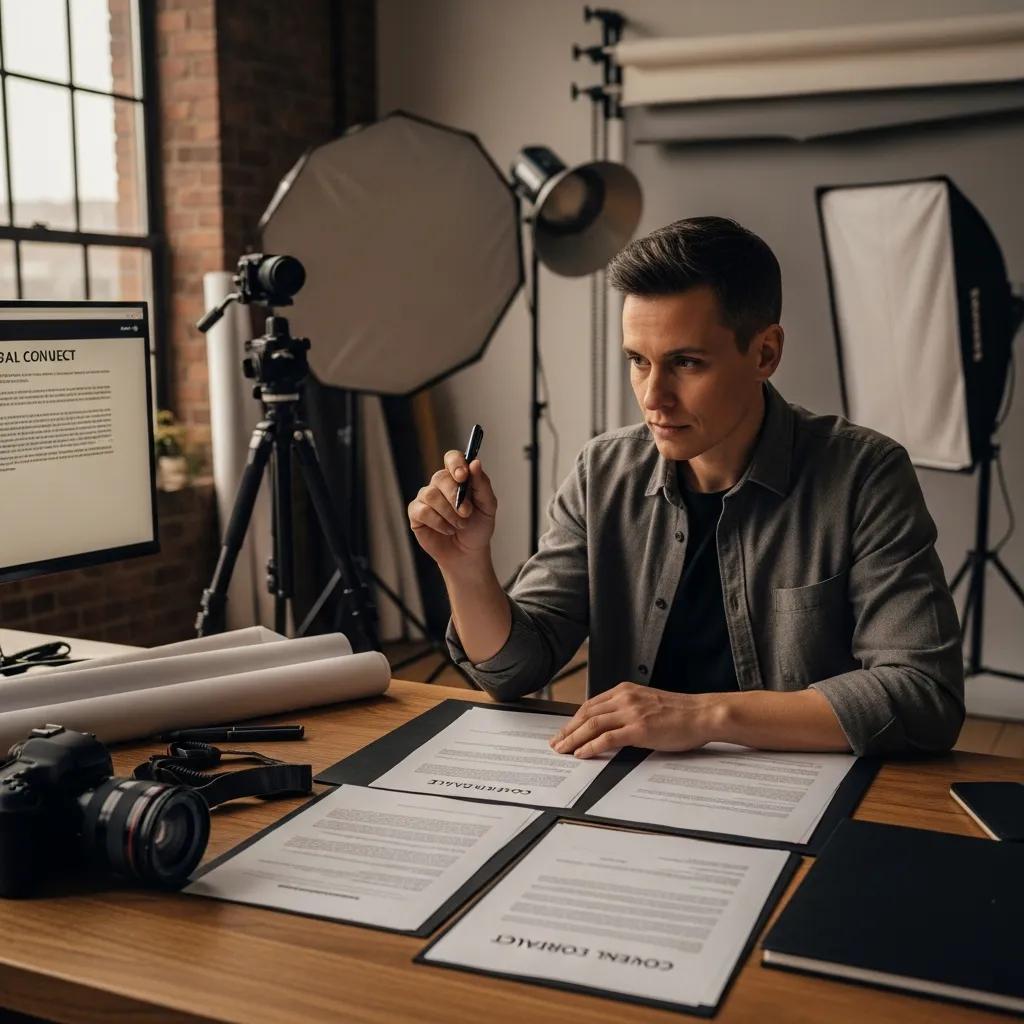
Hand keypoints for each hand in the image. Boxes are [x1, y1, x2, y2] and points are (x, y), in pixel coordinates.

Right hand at [407, 449, 496, 568]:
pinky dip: (438, 523)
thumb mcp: (488, 506)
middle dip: (455, 497)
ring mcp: (426, 497)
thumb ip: (482, 484)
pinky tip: (447, 529)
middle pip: (440, 477)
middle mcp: (440, 484)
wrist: (468, 553)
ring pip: (431, 495)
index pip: (452, 458)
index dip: (455, 464)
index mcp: (458, 477)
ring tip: (459, 525)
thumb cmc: (478, 527)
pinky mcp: (416, 513)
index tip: (463, 476)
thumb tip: (475, 463)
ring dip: (449, 513)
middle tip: (467, 513)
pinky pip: (422, 511)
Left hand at [548, 682, 723, 758]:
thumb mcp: (648, 703)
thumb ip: (628, 710)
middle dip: (568, 729)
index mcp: (625, 690)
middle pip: (586, 714)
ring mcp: (631, 713)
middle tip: (556, 742)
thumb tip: (610, 726)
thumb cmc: (680, 713)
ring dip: (573, 738)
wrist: (702, 714)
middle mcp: (625, 698)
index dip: (574, 719)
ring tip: (563, 750)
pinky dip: (591, 746)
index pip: (591, 704)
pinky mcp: (639, 729)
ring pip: (592, 725)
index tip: (565, 730)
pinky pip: (607, 738)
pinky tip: (582, 753)